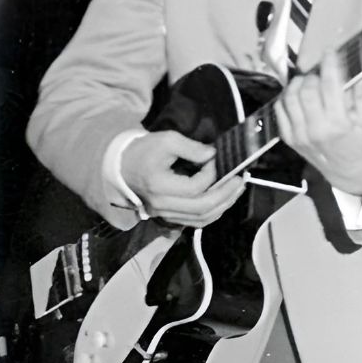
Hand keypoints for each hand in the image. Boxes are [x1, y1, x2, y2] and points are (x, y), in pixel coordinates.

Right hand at [120, 130, 245, 226]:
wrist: (121, 167)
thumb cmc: (143, 151)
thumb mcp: (166, 140)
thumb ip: (192, 147)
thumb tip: (214, 156)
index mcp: (158, 185)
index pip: (195, 187)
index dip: (211, 174)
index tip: (216, 159)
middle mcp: (161, 205)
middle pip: (202, 208)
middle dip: (226, 194)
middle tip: (240, 180)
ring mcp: (164, 215)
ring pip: (201, 218)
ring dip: (224, 205)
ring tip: (237, 190)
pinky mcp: (168, 218)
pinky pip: (196, 222)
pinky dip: (213, 213)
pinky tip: (224, 200)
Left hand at [276, 49, 361, 194]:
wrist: (348, 170)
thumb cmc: (361, 141)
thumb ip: (361, 92)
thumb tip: (353, 64)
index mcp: (338, 124)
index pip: (330, 85)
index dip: (329, 64)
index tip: (329, 52)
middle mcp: (315, 129)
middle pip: (306, 89)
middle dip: (313, 75)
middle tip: (321, 72)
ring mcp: (298, 134)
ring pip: (290, 96)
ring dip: (298, 83)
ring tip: (309, 82)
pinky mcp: (288, 137)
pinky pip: (280, 109)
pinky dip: (287, 96)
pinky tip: (298, 94)